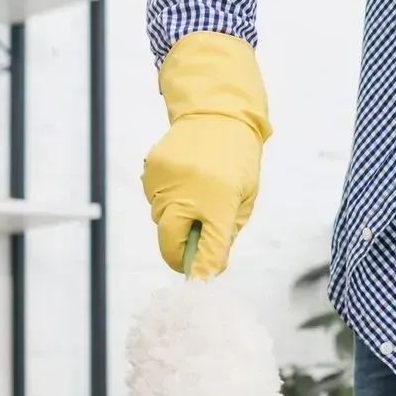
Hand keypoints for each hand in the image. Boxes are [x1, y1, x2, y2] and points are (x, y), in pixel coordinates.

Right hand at [141, 32, 269, 277]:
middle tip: (193, 248)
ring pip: (161, 221)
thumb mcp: (244, 199)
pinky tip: (184, 180)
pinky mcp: (151, 170)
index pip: (207, 250)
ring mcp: (165, 180)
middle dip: (179, 252)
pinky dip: (167, 199)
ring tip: (196, 195)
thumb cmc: (238, 160)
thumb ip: (225, 234)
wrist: (217, 113)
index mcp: (218, 201)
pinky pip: (154, 199)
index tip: (198, 282)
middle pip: (170, 243)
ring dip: (176, 220)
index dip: (201, 271)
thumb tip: (207, 267)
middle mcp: (187, 192)